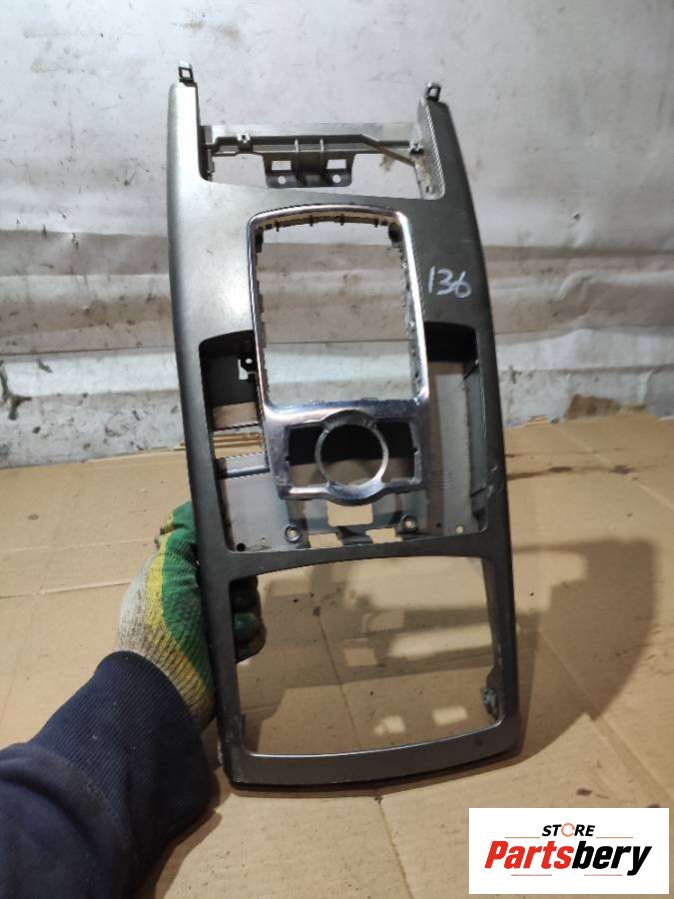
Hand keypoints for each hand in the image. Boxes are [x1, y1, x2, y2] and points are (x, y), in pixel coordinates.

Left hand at [117, 502, 264, 728]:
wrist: (166, 684)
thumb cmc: (161, 624)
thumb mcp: (165, 569)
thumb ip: (181, 537)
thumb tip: (190, 507)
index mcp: (177, 577)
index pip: (214, 553)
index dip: (228, 552)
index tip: (235, 554)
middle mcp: (195, 599)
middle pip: (238, 579)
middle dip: (242, 589)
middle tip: (232, 597)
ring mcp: (211, 627)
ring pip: (250, 607)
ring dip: (244, 617)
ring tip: (230, 629)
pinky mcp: (227, 651)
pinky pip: (255, 635)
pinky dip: (248, 639)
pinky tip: (235, 645)